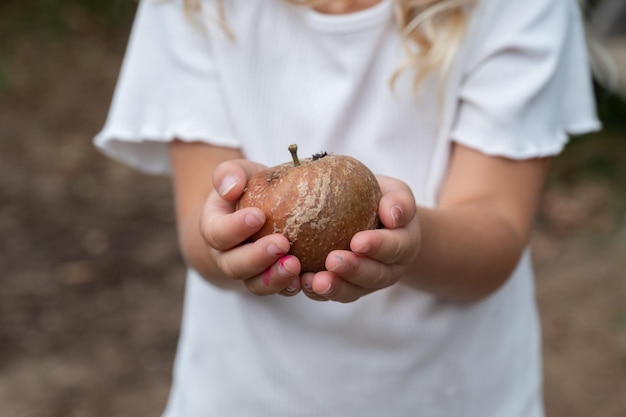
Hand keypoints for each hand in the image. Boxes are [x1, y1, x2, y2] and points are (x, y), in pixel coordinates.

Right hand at [200, 159, 301, 295]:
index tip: (259, 216)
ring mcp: (248, 273)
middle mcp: (226, 257)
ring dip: (275, 278)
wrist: (256, 213)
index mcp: (214, 229)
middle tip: (282, 243)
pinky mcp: (271, 281)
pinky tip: (308, 278)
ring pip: (256, 284)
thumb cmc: (247, 189)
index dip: (236, 227)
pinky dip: (292, 287)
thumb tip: (231, 188)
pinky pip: (279, 290)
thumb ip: (229, 174)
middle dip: (258, 257)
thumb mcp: (238, 174)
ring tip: (295, 265)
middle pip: (235, 266)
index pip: (219, 233)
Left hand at [300, 176, 419, 302]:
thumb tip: (392, 215)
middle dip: (353, 270)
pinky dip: (318, 292)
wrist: (375, 221)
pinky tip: (301, 282)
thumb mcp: (395, 193)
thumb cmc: (382, 201)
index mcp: (404, 244)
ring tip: (315, 281)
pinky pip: (333, 293)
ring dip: (335, 287)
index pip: (395, 247)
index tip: (357, 242)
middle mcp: (389, 269)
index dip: (378, 246)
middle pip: (375, 275)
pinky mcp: (346, 288)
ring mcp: (367, 283)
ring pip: (353, 291)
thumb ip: (398, 201)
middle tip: (332, 261)